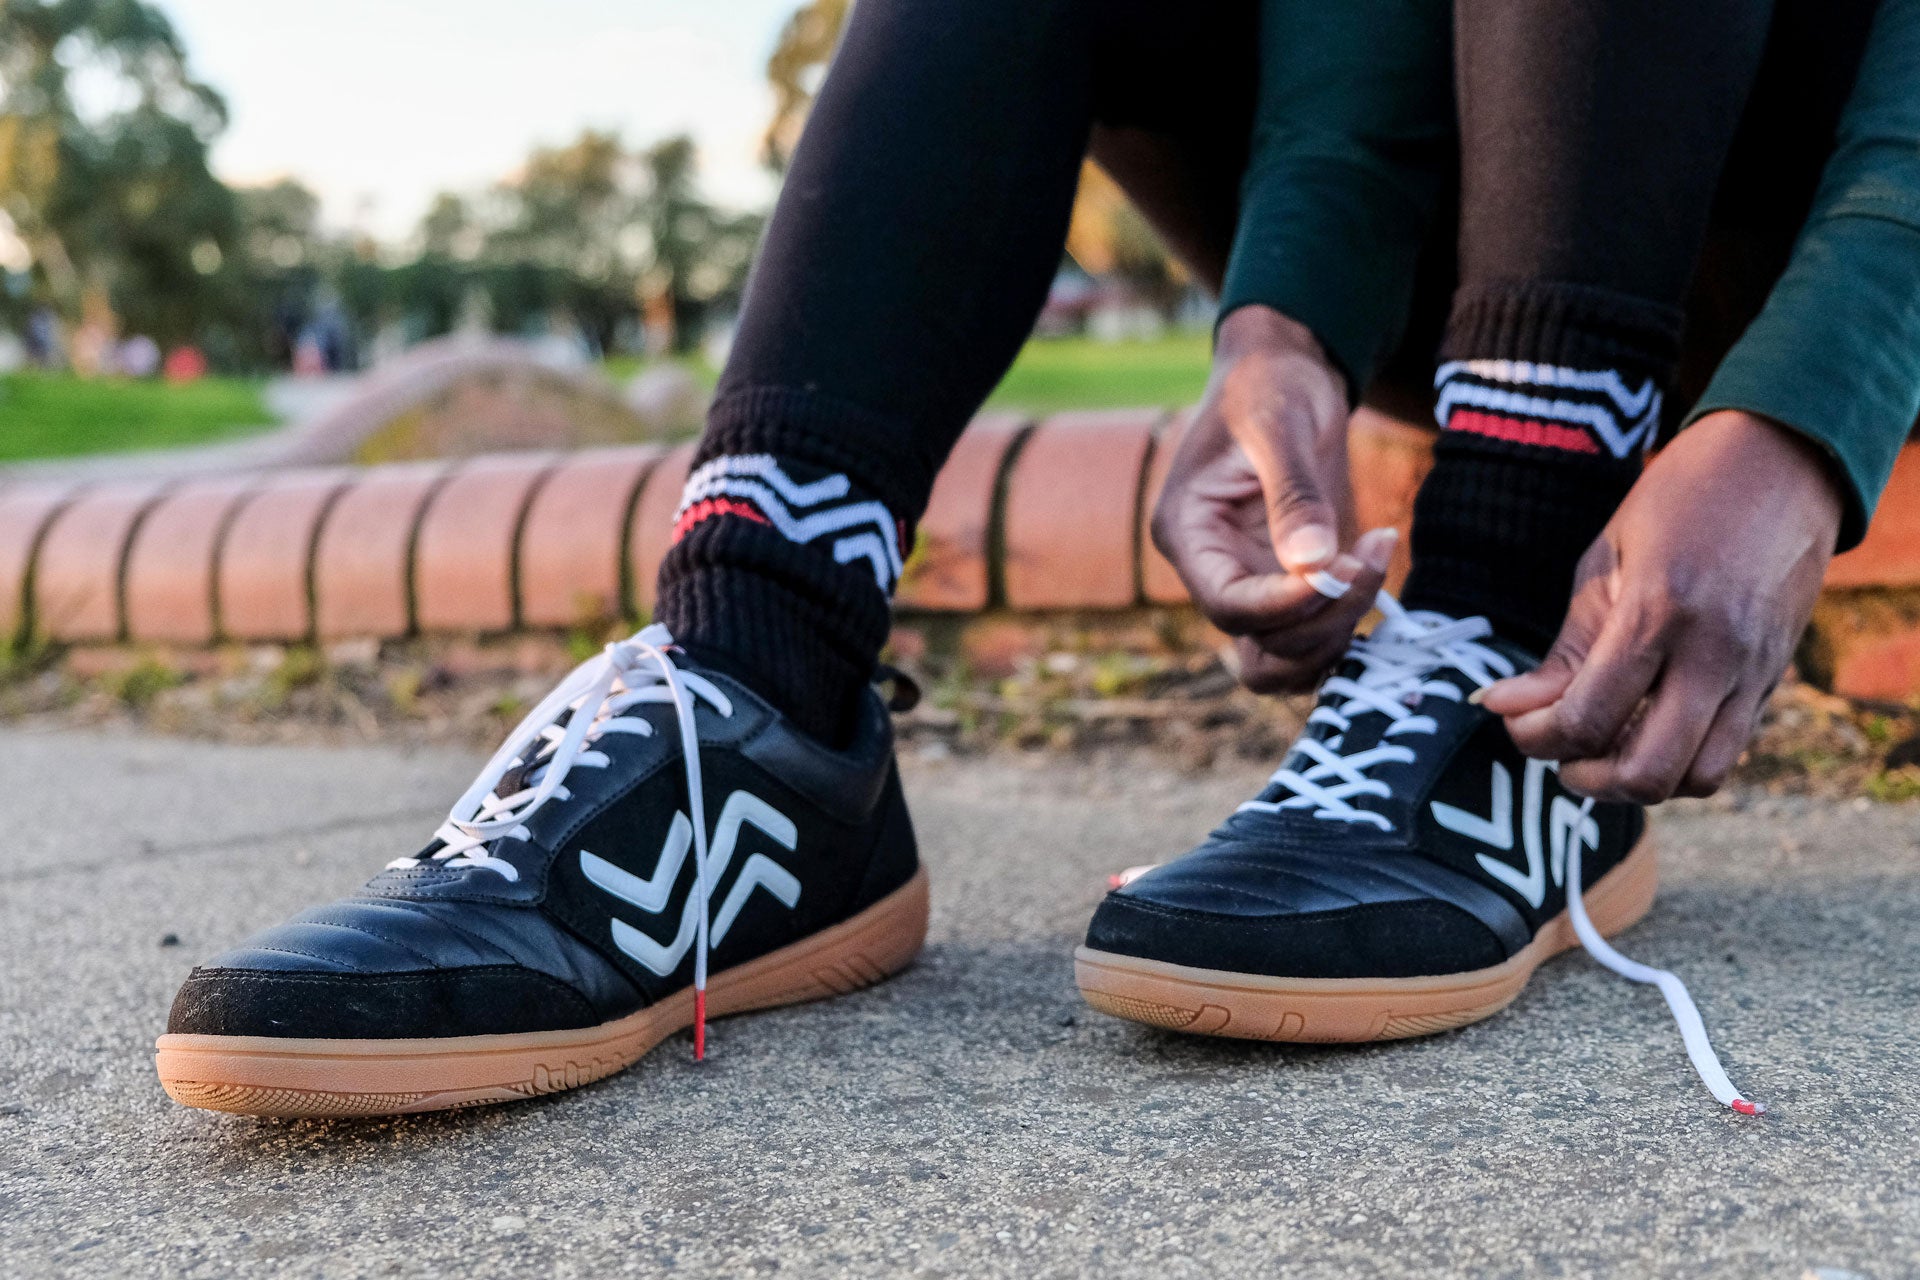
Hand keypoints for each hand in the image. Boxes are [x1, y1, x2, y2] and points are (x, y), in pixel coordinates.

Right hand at [1151, 305, 1398, 691]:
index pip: (1229, 604)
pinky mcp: (1287, 585)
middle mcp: (1213, 570)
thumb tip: (1314, 561)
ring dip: (1335, 634)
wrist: (1284, 373)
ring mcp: (1250, 582)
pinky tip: (1374, 572)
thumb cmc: (1269, 385)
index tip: (1343, 564)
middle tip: (1372, 552)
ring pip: (1283, 660)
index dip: (1287, 603)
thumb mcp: (1278, 423)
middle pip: (1259, 646)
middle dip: (1323, 617)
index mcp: (1188, 533)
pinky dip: (1344, 628)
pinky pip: (1310, 640)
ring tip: (1374, 558)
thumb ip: (1293, 493)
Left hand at [1476, 410, 1842, 800]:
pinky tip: (1644, 730)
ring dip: (1638, 781)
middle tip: (1556, 751)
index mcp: (1658, 613)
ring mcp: (1753, 673)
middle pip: (1648, 772)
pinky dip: (1679, 761)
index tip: (1511, 720)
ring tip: (1600, 748)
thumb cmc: (1680, 500)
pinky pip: (1727, 752)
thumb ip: (1563, 649)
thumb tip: (1504, 707)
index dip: (1535, 738)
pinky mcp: (1773, 680)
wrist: (1784, 462)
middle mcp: (1713, 654)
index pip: (1588, 719)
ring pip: (1698, 778)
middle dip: (1586, 778)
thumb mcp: (1605, 561)